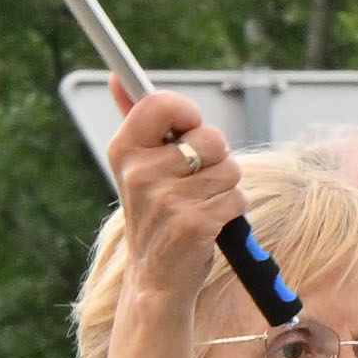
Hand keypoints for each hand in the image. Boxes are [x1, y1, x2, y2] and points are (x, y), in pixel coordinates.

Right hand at [106, 82, 245, 278]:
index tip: (189, 129)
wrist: (156, 279)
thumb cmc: (155, 215)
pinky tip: (210, 223)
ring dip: (226, 187)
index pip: (161, 103)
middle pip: (211, 138)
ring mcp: (166, 201)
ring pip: (230, 169)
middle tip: (195, 180)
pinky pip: (238, 198)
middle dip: (216, 158)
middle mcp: (139, 174)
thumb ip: (135, 119)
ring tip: (200, 204)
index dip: (188, 114)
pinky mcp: (194, 225)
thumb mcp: (138, 166)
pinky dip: (233, 211)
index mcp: (124, 151)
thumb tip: (118, 78)